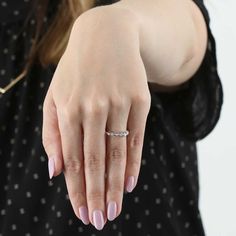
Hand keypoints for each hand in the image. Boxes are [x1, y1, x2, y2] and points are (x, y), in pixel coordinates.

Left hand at [42, 5, 150, 229]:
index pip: (71, 159)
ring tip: (114, 209)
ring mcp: (119, 103)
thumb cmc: (77, 71)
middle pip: (94, 161)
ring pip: (116, 153)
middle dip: (96, 194)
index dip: (75, 189)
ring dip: (114, 185)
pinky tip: (130, 183)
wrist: (106, 36)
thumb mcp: (55, 96)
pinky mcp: (140, 100)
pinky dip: (133, 163)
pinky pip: (136, 138)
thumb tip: (54, 171)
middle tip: (100, 220)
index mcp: (68, 109)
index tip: (82, 212)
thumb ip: (52, 133)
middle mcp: (93, 108)